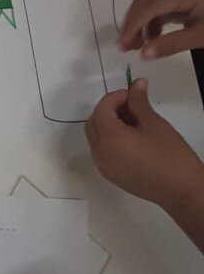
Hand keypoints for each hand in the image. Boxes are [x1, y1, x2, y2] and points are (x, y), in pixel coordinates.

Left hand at [84, 79, 203, 213]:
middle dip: (108, 109)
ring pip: (95, 137)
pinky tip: (131, 138)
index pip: (102, 109)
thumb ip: (139, 102)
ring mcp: (102, 165)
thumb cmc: (170, 154)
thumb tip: (136, 83)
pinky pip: (101, 151)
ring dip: (108, 124)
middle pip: (93, 122)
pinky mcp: (109, 175)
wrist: (180, 190)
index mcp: (109, 138)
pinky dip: (109, 139)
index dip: (115, 98)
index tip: (133, 94)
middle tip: (131, 105)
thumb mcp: (154, 124)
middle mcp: (99, 152)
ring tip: (133, 121)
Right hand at [120, 0, 203, 58]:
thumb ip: (171, 44)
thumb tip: (143, 54)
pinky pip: (160, 7)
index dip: (132, 26)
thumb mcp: (201, 37)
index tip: (122, 45)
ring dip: (140, 24)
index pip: (148, 7)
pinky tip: (152, 39)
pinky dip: (152, 23)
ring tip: (137, 46)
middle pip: (144, 2)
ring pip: (150, 4)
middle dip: (131, 24)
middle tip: (125, 47)